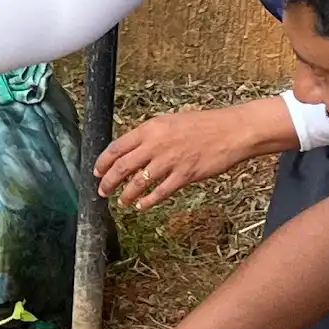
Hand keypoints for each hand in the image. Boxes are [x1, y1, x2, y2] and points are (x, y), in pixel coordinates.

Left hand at [94, 103, 275, 210]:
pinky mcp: (184, 176)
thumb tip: (132, 151)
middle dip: (108, 182)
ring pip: (137, 183)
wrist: (232, 131)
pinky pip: (160, 193)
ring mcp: (170, 161)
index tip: (97, 171)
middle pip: (122, 167)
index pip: (117, 147)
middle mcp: (156, 145)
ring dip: (125, 195)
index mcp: (150, 129)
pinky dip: (147, 202)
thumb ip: (150, 136)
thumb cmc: (203, 125)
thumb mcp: (170, 122)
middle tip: (102, 191)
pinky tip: (141, 206)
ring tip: (121, 201)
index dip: (103, 162)